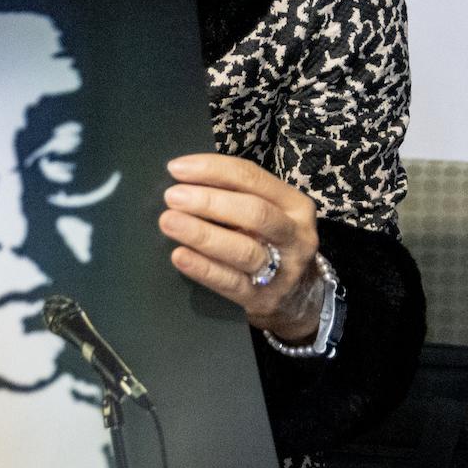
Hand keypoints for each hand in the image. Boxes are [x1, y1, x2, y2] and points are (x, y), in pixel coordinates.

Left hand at [162, 154, 324, 343]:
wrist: (298, 298)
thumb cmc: (271, 242)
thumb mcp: (270, 213)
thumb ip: (237, 196)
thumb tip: (185, 181)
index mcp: (295, 204)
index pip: (253, 178)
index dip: (213, 170)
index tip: (176, 168)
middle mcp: (295, 235)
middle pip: (254, 213)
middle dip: (209, 201)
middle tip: (172, 196)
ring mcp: (283, 270)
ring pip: (243, 249)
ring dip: (202, 233)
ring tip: (168, 221)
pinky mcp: (264, 299)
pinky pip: (231, 282)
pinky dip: (203, 268)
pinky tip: (179, 255)